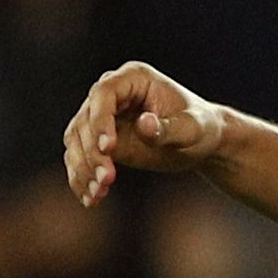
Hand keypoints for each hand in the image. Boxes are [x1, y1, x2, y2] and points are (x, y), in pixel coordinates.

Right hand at [64, 61, 226, 203]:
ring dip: (83, 169)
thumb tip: (143, 123)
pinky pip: (79, 157)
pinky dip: (82, 179)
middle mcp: (112, 94)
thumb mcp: (193, 129)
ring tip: (98, 193)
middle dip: (92, 152)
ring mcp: (102, 117)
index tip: (108, 148)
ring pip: (76, 140)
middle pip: (85, 119)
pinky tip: (92, 199)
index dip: (100, 120)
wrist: (200, 144)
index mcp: (134, 78)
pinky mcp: (97, 141)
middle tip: (107, 179)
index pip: (104, 94)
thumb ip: (170, 128)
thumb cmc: (201, 128)